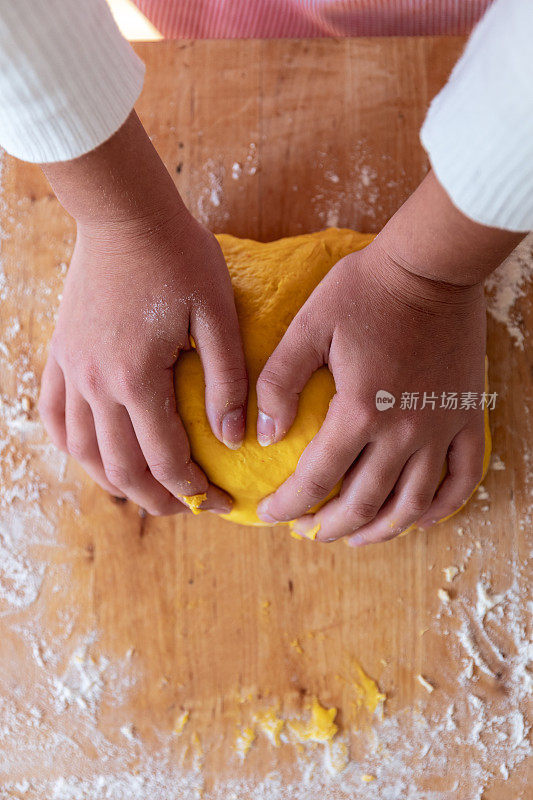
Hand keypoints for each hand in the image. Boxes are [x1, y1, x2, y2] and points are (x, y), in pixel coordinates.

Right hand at [38, 112, 246, 514]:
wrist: (125, 213)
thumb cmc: (178, 256)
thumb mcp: (218, 315)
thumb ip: (226, 382)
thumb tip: (234, 439)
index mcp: (136, 377)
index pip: (166, 459)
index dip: (195, 490)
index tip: (222, 502)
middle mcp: (94, 383)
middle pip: (122, 467)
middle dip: (159, 499)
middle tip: (190, 508)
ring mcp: (71, 369)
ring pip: (83, 451)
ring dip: (116, 481)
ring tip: (148, 492)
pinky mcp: (61, 354)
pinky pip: (54, 416)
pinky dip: (73, 447)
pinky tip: (94, 456)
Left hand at [255, 171, 521, 544]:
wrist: (430, 267)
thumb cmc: (366, 290)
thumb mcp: (308, 326)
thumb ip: (280, 382)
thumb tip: (266, 436)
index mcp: (360, 410)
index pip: (316, 478)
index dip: (289, 504)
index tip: (271, 514)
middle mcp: (403, 431)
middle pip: (363, 501)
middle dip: (330, 526)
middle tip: (308, 532)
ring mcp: (440, 428)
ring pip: (412, 502)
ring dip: (381, 529)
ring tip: (355, 538)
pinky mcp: (465, 417)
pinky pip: (461, 476)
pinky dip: (441, 506)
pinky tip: (419, 517)